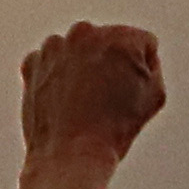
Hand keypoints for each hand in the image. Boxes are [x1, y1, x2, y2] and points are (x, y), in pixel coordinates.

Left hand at [12, 27, 163, 188]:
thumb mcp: (155, 96)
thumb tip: (137, 56)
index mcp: (121, 37)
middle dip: (109, 62)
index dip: (141, 71)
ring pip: (77, 50)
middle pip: (107, 42)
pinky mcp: (32, 62)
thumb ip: (152, 64)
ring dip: (81, 67)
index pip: (142, 43)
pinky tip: (63, 101)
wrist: (71, 155)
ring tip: (83, 102)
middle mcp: (86, 33)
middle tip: (106, 98)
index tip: (130, 93)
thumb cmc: (115, 130)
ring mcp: (55, 46)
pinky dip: (56, 76)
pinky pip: (51, 63)